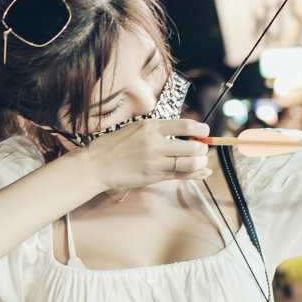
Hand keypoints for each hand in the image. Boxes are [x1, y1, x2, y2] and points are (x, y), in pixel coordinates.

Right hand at [85, 118, 212, 193]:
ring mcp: (155, 161)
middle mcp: (155, 143)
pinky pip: (180, 175)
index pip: (186, 125)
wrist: (96, 164)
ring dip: (200, 162)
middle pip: (192, 146)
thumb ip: (158, 129)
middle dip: (202, 148)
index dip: (201, 129)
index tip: (205, 131)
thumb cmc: (115, 145)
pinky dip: (196, 174)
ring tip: (200, 160)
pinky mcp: (153, 176)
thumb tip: (184, 131)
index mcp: (151, 126)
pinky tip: (203, 172)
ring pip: (189, 163)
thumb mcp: (136, 128)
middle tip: (202, 148)